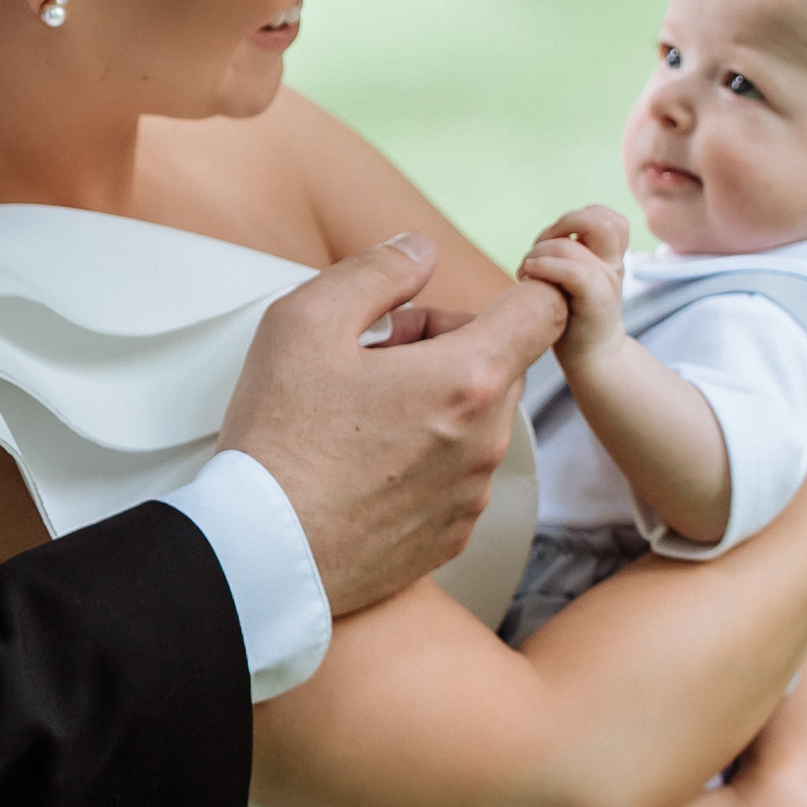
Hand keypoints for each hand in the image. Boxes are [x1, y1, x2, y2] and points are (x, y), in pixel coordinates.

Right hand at [219, 235, 564, 617]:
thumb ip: (376, 271)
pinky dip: (422, 459)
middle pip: (502, 363)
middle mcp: (485, 441)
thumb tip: (419, 250)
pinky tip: (360, 464)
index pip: (546, 311)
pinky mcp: (449, 537)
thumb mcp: (305, 321)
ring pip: (476, 421)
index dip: (522, 287)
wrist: (260, 557)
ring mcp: (471, 495)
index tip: (479, 295)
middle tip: (375, 355)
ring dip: (434, 404)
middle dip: (448, 346)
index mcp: (466, 379)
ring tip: (358, 414)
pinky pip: (455, 476)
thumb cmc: (279, 442)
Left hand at [519, 206, 628, 360]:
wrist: (594, 359)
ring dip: (539, 253)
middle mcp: (613, 264)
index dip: (577, 216)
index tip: (554, 238)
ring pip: (571, 247)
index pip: (607, 217)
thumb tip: (548, 236)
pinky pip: (571, 270)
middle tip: (540, 248)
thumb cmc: (576, 319)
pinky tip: (529, 276)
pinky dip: (543, 267)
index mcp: (611, 257)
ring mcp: (607, 281)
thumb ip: (572, 256)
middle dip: (561, 225)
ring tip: (526, 270)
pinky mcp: (595, 300)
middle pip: (599, 221)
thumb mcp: (577, 280)